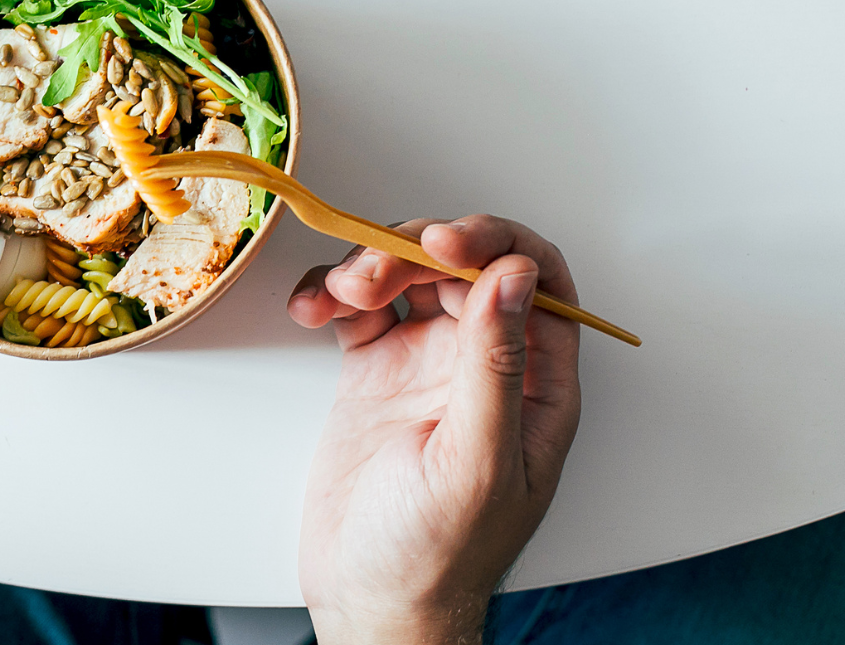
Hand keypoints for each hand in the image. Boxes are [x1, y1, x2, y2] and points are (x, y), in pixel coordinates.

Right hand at [288, 216, 582, 644]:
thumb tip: (514, 275)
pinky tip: (310, 311)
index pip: (533, 277)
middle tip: (369, 277)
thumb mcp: (476, 460)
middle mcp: (484, 363)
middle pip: (460, 264)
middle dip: (413, 252)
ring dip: (366, 267)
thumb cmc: (439, 556)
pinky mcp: (374, 372)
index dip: (492, 243)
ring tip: (336, 299)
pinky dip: (327, 295)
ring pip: (406, 275)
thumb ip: (497, 365)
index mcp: (533, 382)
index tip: (443, 243)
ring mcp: (427, 364)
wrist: (371, 602)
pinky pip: (355, 308)